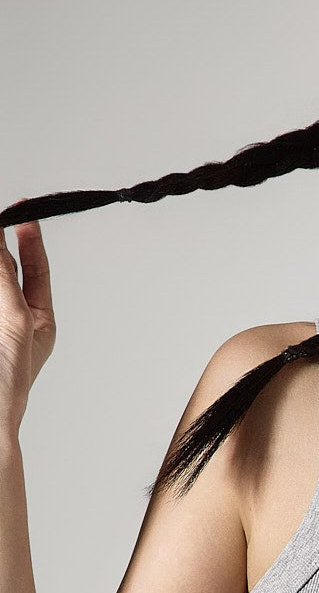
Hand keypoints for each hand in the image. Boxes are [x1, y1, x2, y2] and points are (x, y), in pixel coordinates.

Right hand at [0, 201, 55, 435]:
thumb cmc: (8, 383)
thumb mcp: (15, 321)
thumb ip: (6, 280)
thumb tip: (0, 242)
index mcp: (39, 320)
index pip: (37, 269)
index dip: (28, 238)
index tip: (22, 209)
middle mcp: (14, 318)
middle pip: (6, 270)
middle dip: (0, 247)